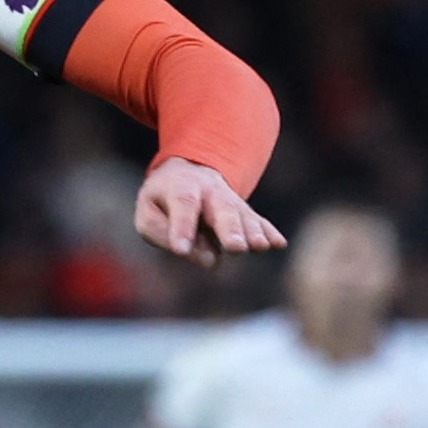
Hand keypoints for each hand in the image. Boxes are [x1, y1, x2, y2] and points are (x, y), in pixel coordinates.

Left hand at [134, 158, 285, 269]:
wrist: (190, 170)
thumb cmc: (164, 199)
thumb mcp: (148, 212)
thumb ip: (163, 234)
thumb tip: (200, 256)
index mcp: (180, 187)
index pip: (183, 205)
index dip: (183, 228)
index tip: (181, 250)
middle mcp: (210, 191)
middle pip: (221, 209)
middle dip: (229, 229)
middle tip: (235, 247)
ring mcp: (230, 200)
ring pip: (242, 216)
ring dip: (252, 232)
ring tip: (259, 246)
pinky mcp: (244, 212)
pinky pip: (258, 221)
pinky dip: (268, 231)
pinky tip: (279, 243)